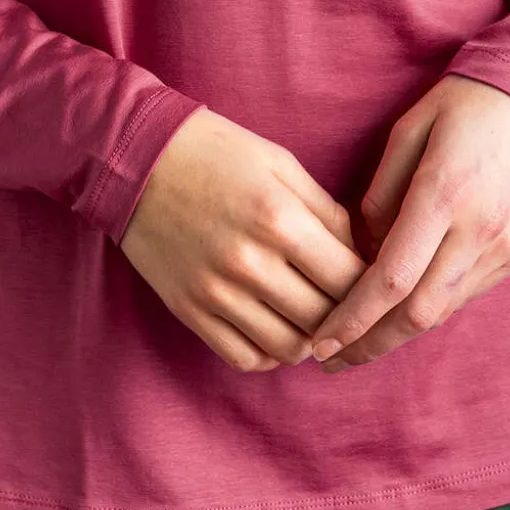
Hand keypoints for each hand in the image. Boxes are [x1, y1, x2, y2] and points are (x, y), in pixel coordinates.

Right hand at [119, 107, 366, 370]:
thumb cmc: (215, 151)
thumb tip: (358, 254)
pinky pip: (244, 357)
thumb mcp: (279, 162)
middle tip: (347, 301)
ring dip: (310, 339)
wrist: (136, 157)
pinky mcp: (190, 311)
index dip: (371, 284)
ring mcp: (216, 293)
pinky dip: (269, 353)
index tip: (372, 279)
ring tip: (312, 316)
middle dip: (346, 314)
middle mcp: (250, 263)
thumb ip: (325, 209)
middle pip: (324, 320)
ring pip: (288, 348)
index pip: (350, 279)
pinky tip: (275, 327)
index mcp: (279, 219)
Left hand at [308, 74, 509, 372]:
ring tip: (356, 345)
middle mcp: (477, 230)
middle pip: (417, 313)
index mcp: (443, 193)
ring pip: (443, 311)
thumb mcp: (409, 128)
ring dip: (398, 335)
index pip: (391, 279)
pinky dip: (429, 308)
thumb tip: (363, 247)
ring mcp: (503, 247)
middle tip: (328, 359)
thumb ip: (381, 191)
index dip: (352, 318)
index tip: (319, 341)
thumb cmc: (464, 102)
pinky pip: (466, 294)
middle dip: (369, 344)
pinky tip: (400, 312)